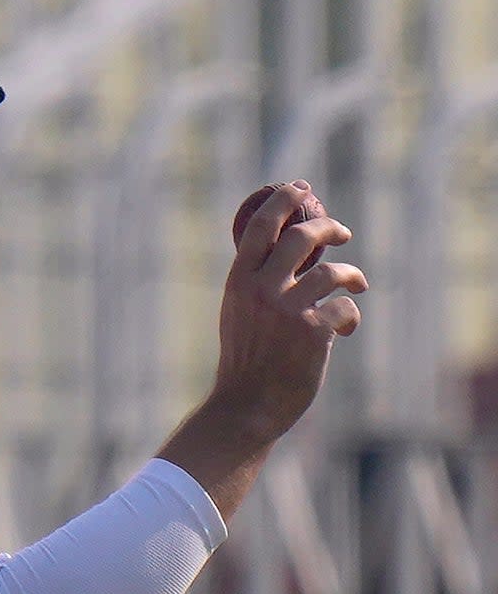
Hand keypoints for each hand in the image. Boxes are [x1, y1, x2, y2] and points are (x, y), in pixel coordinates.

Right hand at [212, 179, 367, 444]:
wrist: (246, 406)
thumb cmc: (244, 362)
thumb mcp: (238, 314)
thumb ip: (255, 284)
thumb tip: (280, 251)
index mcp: (238, 282)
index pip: (261, 226)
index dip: (283, 200)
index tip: (299, 188)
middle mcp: (260, 289)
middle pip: (301, 237)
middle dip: (328, 227)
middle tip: (341, 232)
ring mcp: (287, 309)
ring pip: (332, 270)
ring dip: (351, 274)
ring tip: (356, 284)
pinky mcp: (313, 331)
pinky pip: (344, 308)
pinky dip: (349, 316)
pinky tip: (343, 329)